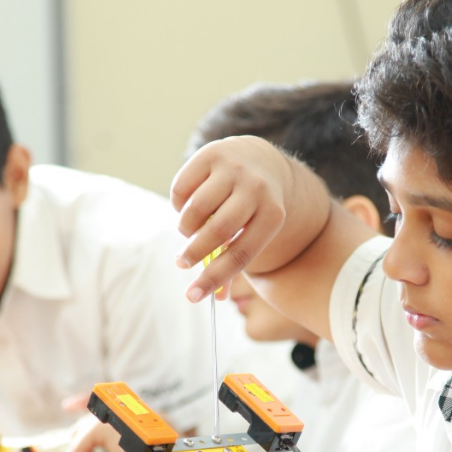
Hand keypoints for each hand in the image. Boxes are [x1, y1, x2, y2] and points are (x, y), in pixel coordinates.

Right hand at [170, 136, 293, 301]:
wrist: (260, 161)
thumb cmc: (252, 210)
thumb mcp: (254, 233)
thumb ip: (234, 262)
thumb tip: (215, 297)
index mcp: (273, 215)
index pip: (240, 255)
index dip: (214, 278)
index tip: (192, 297)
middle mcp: (256, 189)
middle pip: (217, 232)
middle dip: (193, 254)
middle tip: (182, 263)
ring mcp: (234, 169)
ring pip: (196, 210)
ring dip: (185, 229)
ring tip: (188, 232)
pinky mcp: (212, 154)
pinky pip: (181, 188)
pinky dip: (178, 205)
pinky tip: (187, 206)